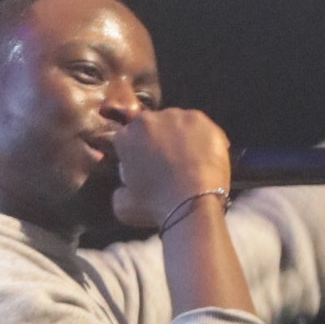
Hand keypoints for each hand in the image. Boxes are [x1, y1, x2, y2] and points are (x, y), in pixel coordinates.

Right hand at [108, 103, 233, 231]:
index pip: (127, 138)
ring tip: (189, 161)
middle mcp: (148, 120)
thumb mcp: (123, 206)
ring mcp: (177, 117)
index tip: (144, 165)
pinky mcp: (202, 120)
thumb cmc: (156, 207)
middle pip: (151, 126)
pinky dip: (202, 139)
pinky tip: (204, 158)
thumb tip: (124, 187)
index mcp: (125, 136)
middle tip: (168, 164)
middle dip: (156, 140)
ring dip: (180, 137)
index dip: (135, 152)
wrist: (193, 204)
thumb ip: (120, 190)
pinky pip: (200, 127)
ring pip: (177, 123)